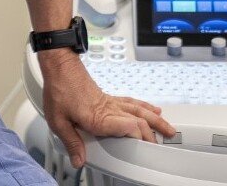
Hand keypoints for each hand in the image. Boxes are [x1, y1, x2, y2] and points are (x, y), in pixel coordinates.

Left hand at [39, 51, 175, 168]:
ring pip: (139, 109)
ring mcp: (111, 101)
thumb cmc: (59, 90)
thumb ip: (72, 142)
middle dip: (155, 130)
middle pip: (139, 118)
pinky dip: (145, 106)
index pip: (129, 126)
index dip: (141, 136)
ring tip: (168, 126)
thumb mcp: (58, 121)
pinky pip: (132, 102)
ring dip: (155, 118)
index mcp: (99, 117)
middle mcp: (109, 108)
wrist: (60, 66)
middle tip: (167, 139)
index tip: (148, 146)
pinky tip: (151, 109)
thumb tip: (79, 160)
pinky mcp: (109, 97)